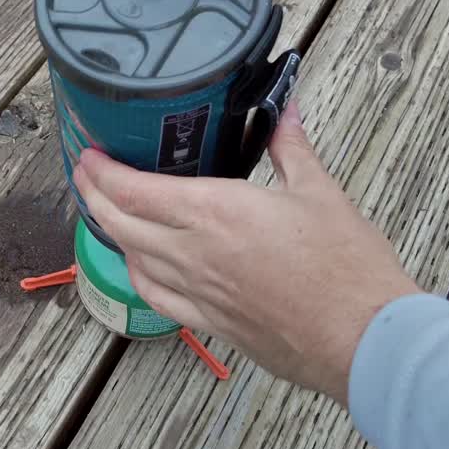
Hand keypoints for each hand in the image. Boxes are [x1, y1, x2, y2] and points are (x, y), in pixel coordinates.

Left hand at [73, 104, 420, 403]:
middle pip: (121, 223)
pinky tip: (139, 264)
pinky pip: (158, 297)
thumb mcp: (320, 192)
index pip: (135, 190)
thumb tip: (284, 112)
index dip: (101, 173)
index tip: (88, 155)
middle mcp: (195, 252)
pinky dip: (139, 275)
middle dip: (94, 196)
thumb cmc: (346, 267)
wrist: (363, 336)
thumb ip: (291, 148)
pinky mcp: (212, 322)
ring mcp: (199, 291)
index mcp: (216, 211)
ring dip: (112, 232)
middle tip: (85, 176)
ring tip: (106, 211)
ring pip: (134, 259)